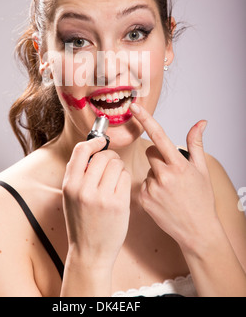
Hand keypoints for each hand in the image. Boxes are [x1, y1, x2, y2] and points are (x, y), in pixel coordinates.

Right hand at [62, 136, 130, 268]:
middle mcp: (84, 190)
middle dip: (111, 156)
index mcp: (70, 185)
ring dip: (119, 167)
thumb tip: (94, 148)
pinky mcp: (118, 204)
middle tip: (112, 164)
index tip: (101, 141)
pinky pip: (125, 177)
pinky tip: (120, 189)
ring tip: (115, 179)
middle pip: (104, 155)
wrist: (90, 252)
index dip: (94, 141)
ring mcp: (102, 197)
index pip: (81, 150)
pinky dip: (124, 179)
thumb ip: (78, 173)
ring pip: (117, 164)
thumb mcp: (71, 196)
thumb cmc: (82, 222)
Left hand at [129, 102, 217, 253]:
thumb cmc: (201, 199)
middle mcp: (164, 176)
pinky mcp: (143, 199)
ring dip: (156, 173)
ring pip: (148, 168)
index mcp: (179, 166)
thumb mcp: (202, 170)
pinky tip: (162, 197)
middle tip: (172, 171)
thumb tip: (201, 122)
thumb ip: (196, 143)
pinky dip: (151, 187)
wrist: (197, 230)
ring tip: (170, 189)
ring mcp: (152, 189)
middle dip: (159, 155)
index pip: (159, 136)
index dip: (146, 120)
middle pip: (151, 151)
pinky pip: (143, 183)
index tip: (135, 107)